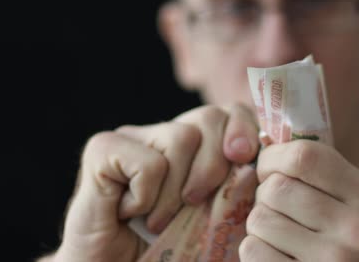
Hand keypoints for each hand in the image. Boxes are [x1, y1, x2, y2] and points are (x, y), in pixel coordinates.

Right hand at [53, 104, 258, 261]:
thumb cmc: (166, 249)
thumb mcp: (215, 218)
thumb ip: (237, 189)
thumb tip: (255, 166)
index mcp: (196, 144)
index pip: (231, 111)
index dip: (244, 128)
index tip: (244, 157)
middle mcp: (164, 132)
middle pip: (210, 116)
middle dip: (215, 165)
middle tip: (194, 203)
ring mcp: (133, 136)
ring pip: (183, 137)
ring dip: (176, 192)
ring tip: (157, 219)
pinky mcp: (103, 148)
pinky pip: (149, 163)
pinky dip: (146, 197)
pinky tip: (129, 211)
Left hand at [241, 140, 358, 260]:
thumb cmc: (336, 235)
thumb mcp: (344, 199)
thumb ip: (315, 169)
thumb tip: (263, 136)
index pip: (304, 156)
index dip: (273, 158)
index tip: (267, 169)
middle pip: (276, 188)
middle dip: (264, 195)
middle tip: (276, 209)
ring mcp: (336, 260)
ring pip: (260, 219)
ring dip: (258, 225)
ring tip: (279, 234)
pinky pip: (252, 251)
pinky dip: (254, 251)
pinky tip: (277, 256)